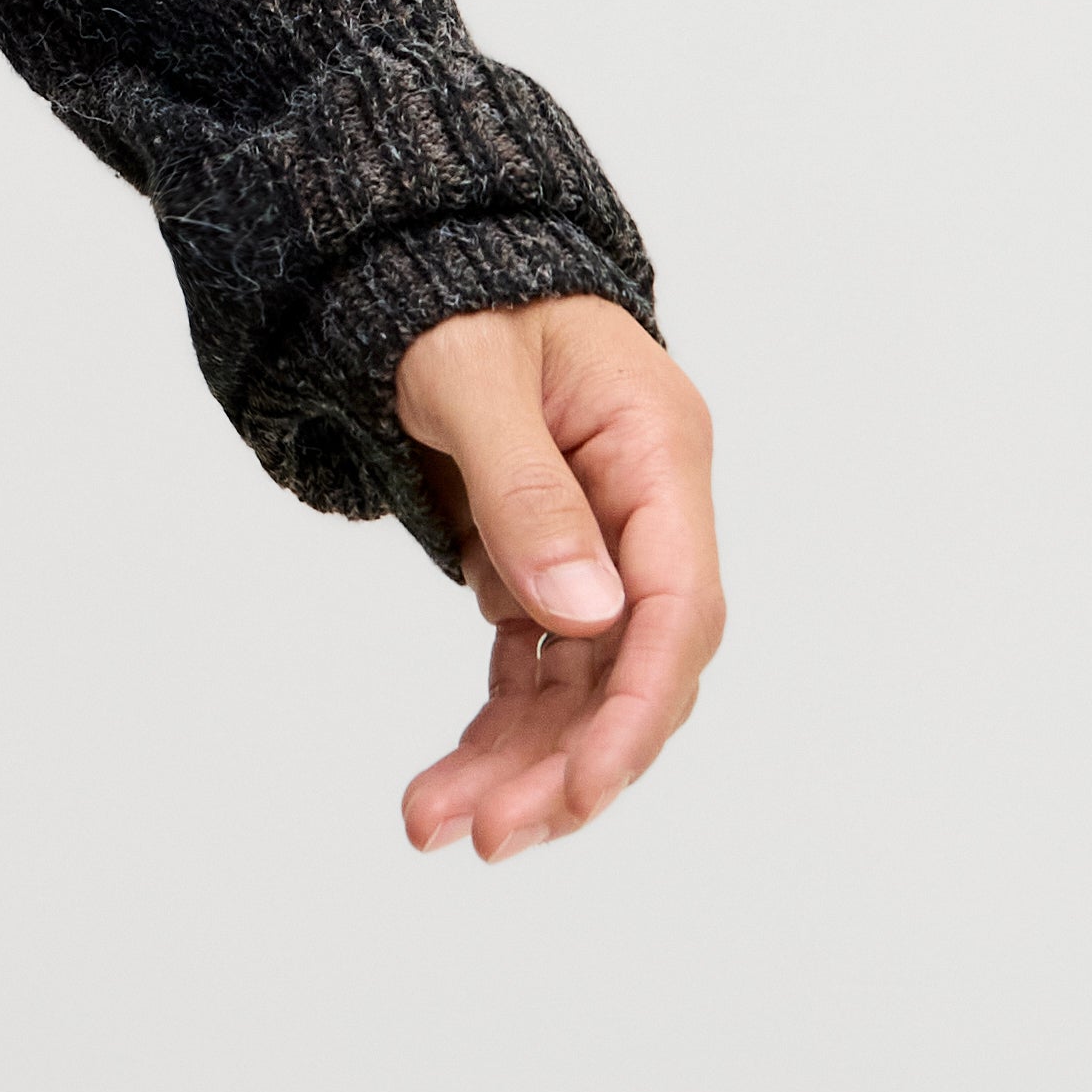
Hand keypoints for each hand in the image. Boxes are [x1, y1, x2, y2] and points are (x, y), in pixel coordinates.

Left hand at [393, 292, 723, 861]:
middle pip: (630, 669)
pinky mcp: (543, 562)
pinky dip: (497, 727)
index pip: (678, 607)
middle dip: (565, 763)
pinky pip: (532, 666)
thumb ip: (525, 486)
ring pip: (578, 686)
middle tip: (486, 836)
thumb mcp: (469, 368)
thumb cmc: (449, 289)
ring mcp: (597, 542)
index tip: (582, 786)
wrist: (413, 254)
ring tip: (437, 826)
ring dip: (520, 764)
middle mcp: (641, 508)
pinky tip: (449, 782)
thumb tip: (582, 614)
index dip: (638, 708)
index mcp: (655, 450)